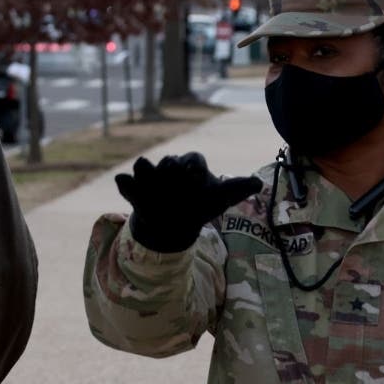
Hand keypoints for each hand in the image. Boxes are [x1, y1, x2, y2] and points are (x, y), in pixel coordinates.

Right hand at [114, 152, 262, 252]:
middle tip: (175, 180)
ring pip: (144, 166)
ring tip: (148, 182)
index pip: (194, 160)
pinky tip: (125, 185)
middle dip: (171, 169)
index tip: (196, 177)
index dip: (195, 166)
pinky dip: (125, 184)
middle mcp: (169, 167)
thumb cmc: (200, 206)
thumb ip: (236, 188)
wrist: (175, 223)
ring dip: (145, 171)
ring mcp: (150, 177)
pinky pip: (125, 183)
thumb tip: (258, 183)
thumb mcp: (220, 199)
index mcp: (190, 165)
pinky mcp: (134, 189)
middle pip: (169, 162)